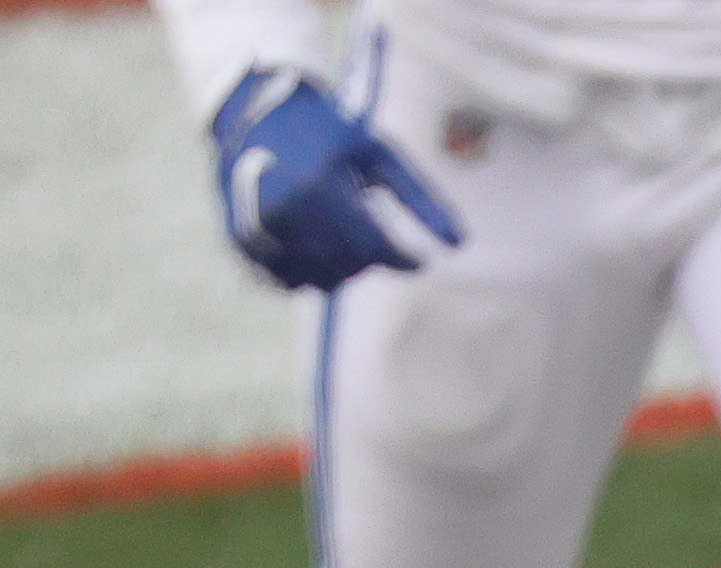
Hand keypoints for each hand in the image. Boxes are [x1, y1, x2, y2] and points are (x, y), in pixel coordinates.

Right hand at [210, 70, 462, 291]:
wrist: (256, 112)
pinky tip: (316, 244)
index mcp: (319, 188)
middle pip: (350, 267)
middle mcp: (285, 212)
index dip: (404, 260)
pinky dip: (310, 272)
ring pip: (322, 281)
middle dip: (370, 258)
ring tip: (339, 231)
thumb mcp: (380, 154)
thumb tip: (460, 245)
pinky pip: (289, 283)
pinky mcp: (242, 243)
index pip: (376, 249)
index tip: (418, 261)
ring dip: (341, 267)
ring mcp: (259, 229)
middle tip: (370, 233)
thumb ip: (421, 199)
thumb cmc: (330, 132)